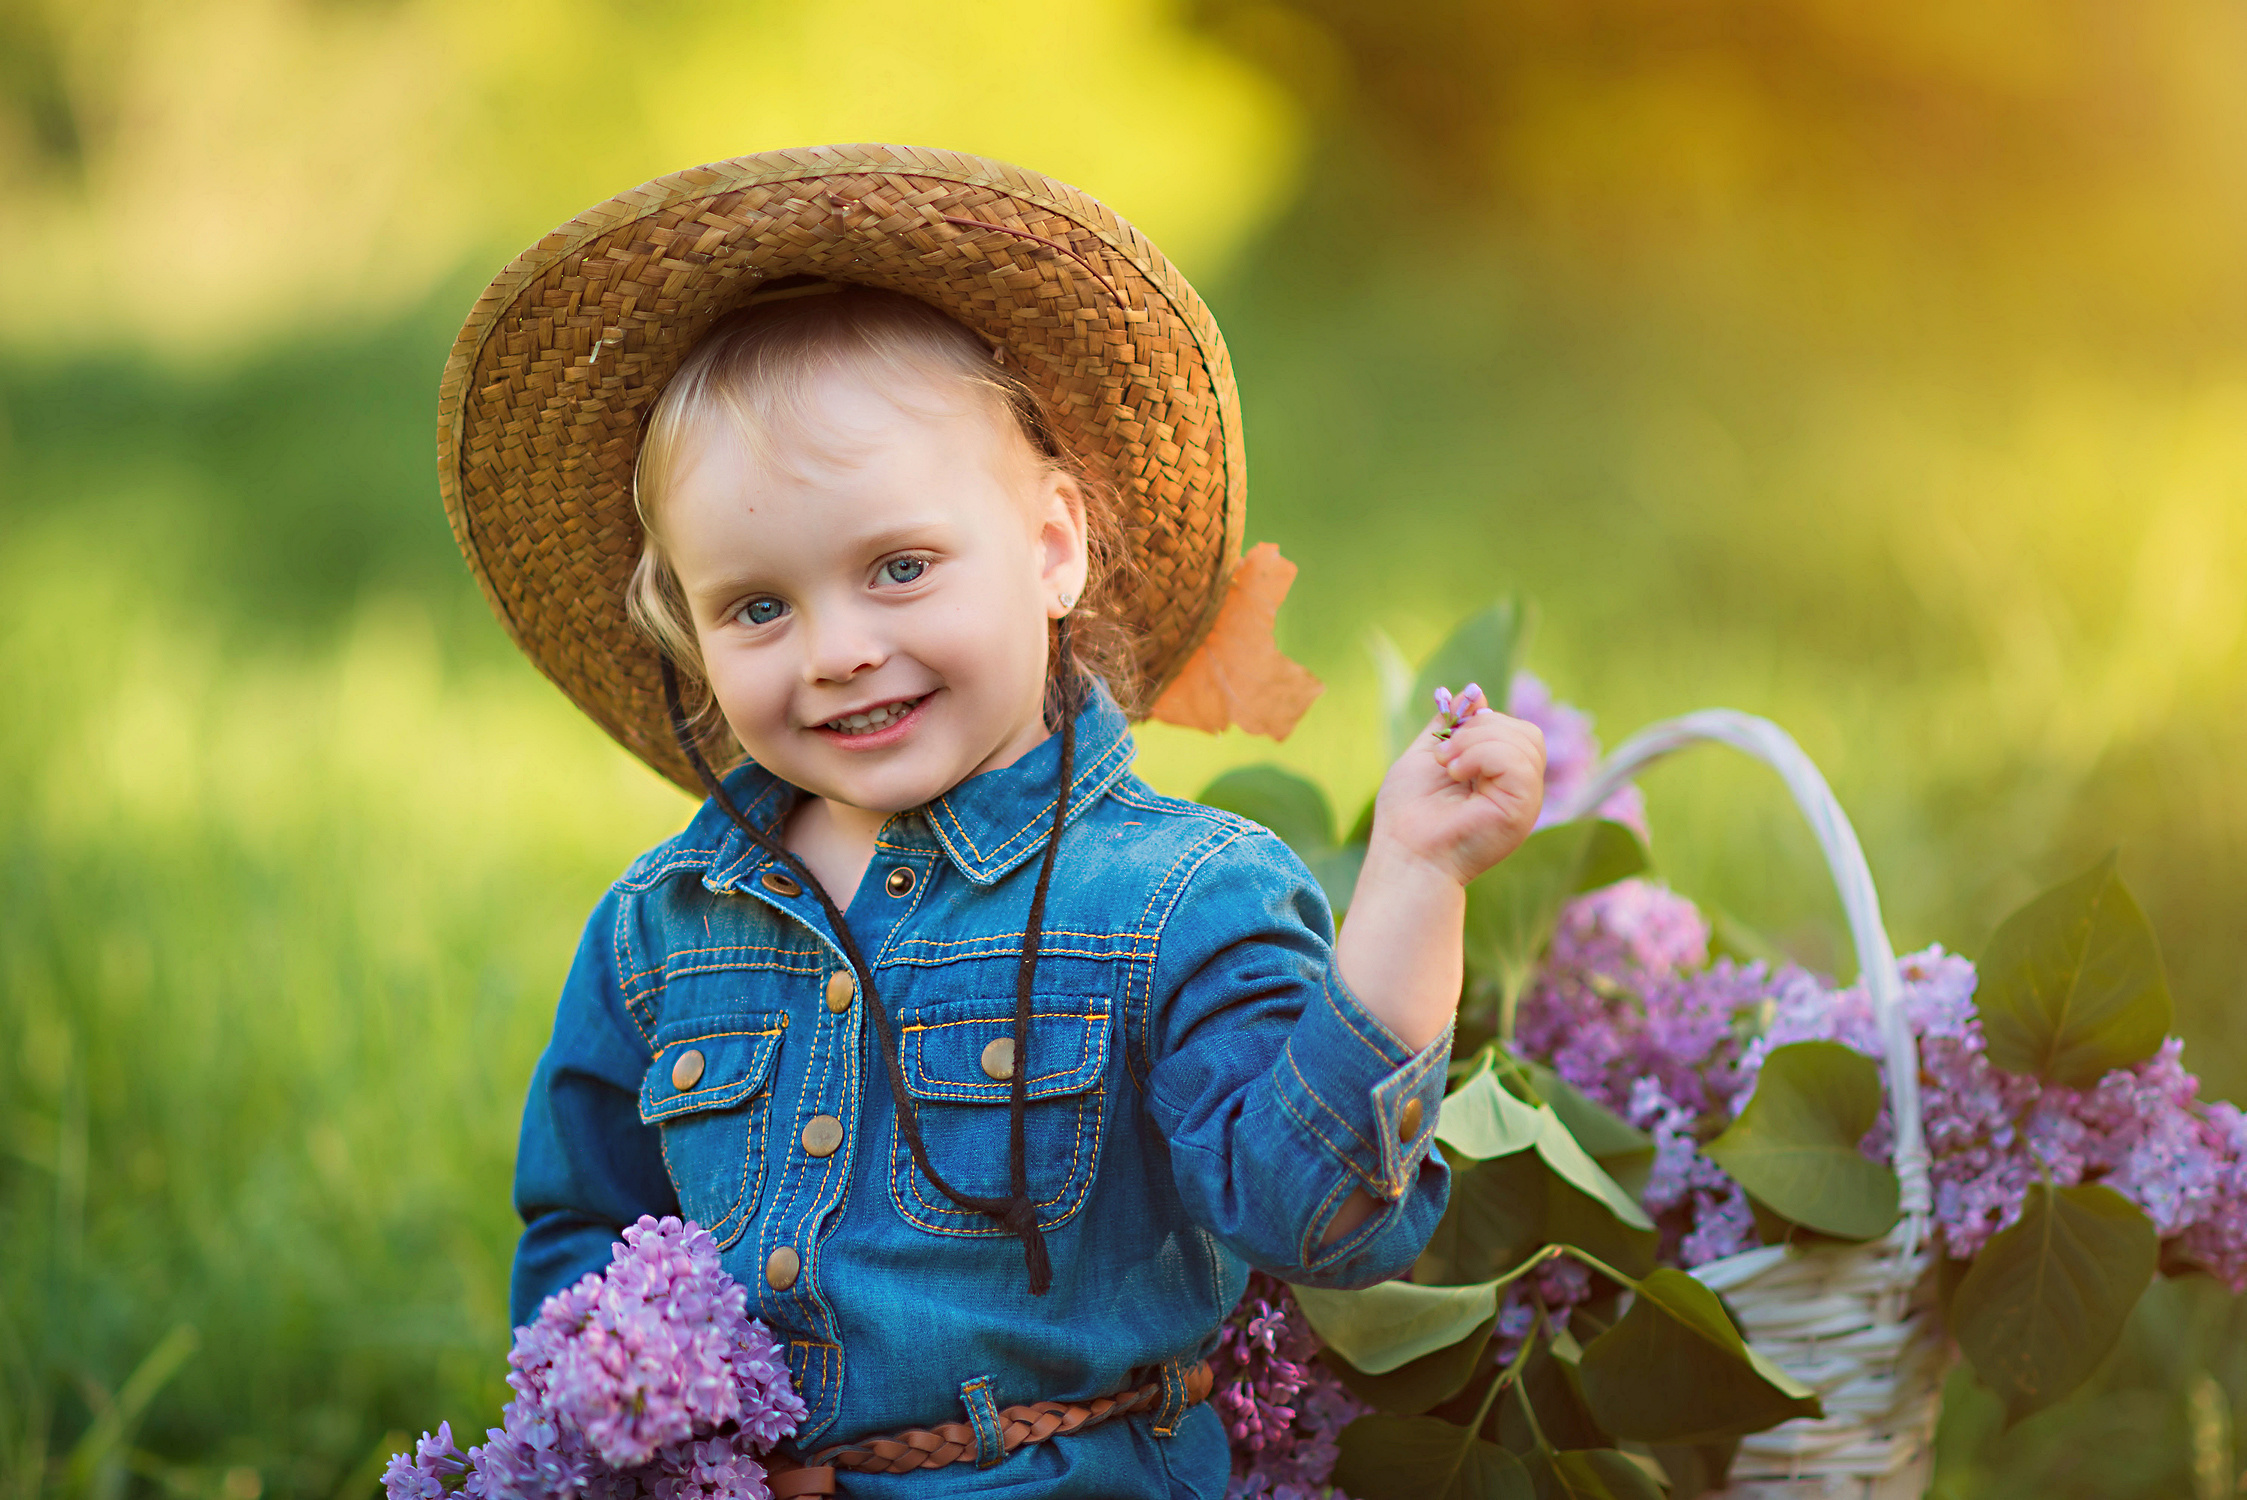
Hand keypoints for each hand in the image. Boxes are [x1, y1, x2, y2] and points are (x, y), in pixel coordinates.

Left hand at [1368, 703, 1545, 886]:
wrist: (1404, 853)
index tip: (1445, 740)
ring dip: (1475, 742)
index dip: (1482, 722)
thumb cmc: (1408, 814)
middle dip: (1479, 729)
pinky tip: (1458, 775)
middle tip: (1444, 757)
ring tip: (1448, 768)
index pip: (1515, 730)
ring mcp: (1525, 801)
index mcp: (1501, 778)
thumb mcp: (1428, 754)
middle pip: (1526, 731)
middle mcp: (1519, 790)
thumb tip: (1476, 692)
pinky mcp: (1523, 810)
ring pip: (1525, 741)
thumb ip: (1453, 725)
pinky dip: (1482, 756)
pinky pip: (1518, 761)